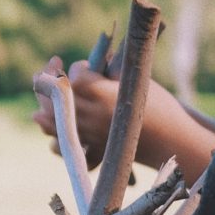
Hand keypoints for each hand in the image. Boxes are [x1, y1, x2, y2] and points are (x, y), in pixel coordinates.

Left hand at [31, 56, 192, 171]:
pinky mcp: (90, 150)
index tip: (83, 65)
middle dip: (48, 79)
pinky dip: (54, 134)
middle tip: (52, 66)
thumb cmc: (158, 105)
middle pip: (53, 96)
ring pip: (50, 121)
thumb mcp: (134, 80)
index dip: (77, 67)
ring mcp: (88, 135)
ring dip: (44, 106)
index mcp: (101, 94)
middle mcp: (90, 115)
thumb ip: (105, 72)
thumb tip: (79, 64)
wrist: (170, 140)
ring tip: (46, 95)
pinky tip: (54, 124)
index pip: (74, 75)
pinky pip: (59, 145)